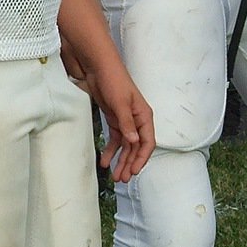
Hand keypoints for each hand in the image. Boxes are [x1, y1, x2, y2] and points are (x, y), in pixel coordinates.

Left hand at [80, 62, 154, 183]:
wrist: (98, 67)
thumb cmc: (113, 80)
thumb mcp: (120, 102)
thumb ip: (126, 123)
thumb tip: (134, 142)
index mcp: (144, 116)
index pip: (147, 142)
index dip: (141, 158)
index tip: (134, 171)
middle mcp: (137, 120)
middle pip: (136, 148)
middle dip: (130, 164)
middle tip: (122, 179)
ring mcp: (125, 120)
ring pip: (126, 146)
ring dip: (121, 160)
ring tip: (115, 176)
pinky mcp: (114, 119)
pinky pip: (115, 139)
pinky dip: (111, 151)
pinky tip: (105, 161)